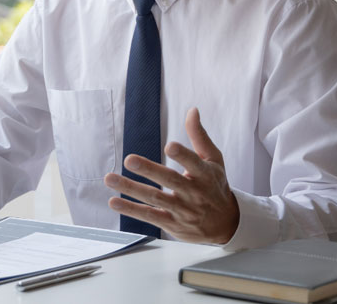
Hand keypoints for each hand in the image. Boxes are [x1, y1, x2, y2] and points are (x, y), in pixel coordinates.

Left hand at [104, 108, 239, 243]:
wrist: (226, 225)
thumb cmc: (216, 186)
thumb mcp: (214, 161)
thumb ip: (199, 136)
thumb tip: (192, 110)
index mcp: (205, 175)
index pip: (195, 164)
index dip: (183, 156)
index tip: (169, 146)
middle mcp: (193, 193)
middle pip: (170, 181)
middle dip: (149, 170)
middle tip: (129, 160)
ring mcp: (182, 210)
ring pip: (154, 198)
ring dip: (131, 188)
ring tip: (110, 178)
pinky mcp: (171, 223)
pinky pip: (149, 216)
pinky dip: (131, 209)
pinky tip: (114, 201)